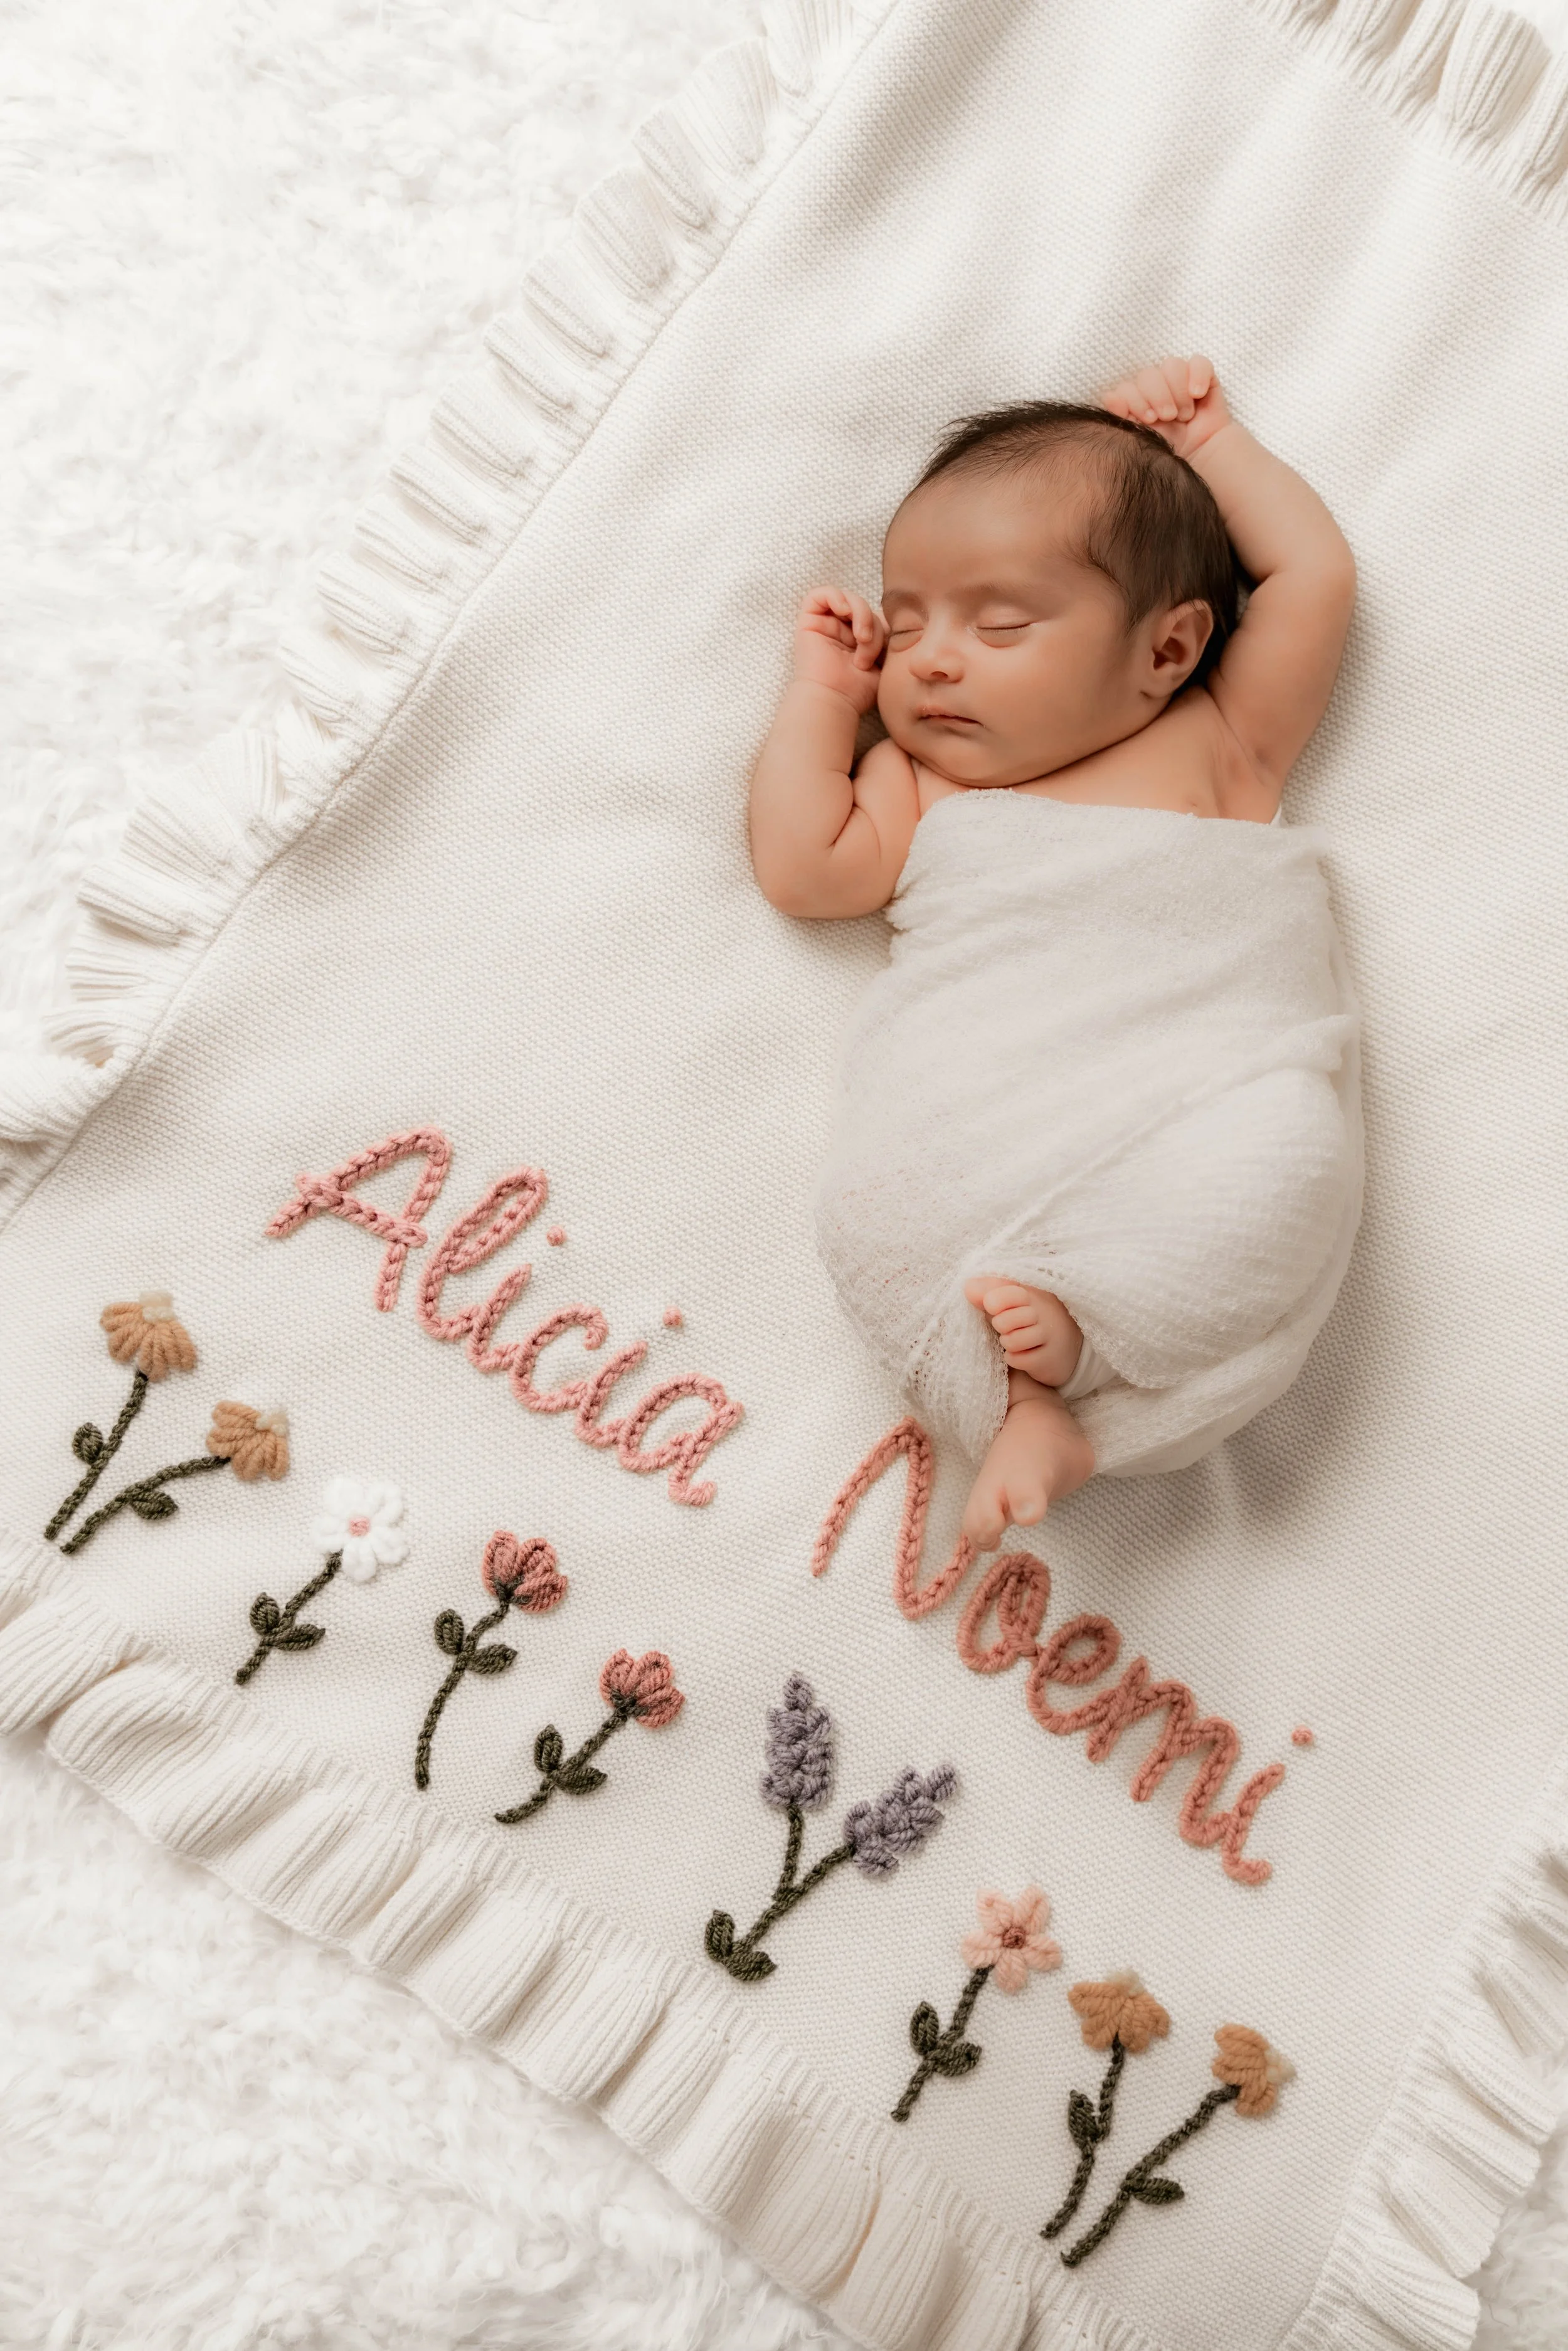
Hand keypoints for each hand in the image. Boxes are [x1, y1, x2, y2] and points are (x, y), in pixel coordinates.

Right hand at [792, 585, 886, 716]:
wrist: (835, 700)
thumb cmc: (858, 690)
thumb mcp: (884, 661)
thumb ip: (889, 638)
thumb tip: (894, 619)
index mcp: (858, 642)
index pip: (876, 616)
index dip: (885, 625)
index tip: (889, 648)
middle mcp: (841, 632)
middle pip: (865, 607)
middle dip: (874, 625)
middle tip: (870, 645)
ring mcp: (825, 627)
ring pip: (848, 599)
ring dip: (861, 614)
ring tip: (861, 638)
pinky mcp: (808, 623)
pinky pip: (820, 594)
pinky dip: (835, 597)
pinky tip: (843, 610)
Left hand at [1101, 356, 1231, 461]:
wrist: (1200, 458)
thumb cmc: (1168, 450)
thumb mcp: (1141, 437)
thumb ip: (1122, 417)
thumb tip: (1109, 397)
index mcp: (1136, 399)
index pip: (1127, 387)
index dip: (1136, 399)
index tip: (1150, 419)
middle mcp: (1155, 386)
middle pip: (1148, 374)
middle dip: (1158, 396)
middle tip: (1168, 417)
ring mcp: (1178, 379)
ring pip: (1172, 365)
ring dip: (1178, 391)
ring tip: (1184, 415)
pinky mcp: (1202, 376)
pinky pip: (1199, 362)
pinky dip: (1198, 376)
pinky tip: (1197, 394)